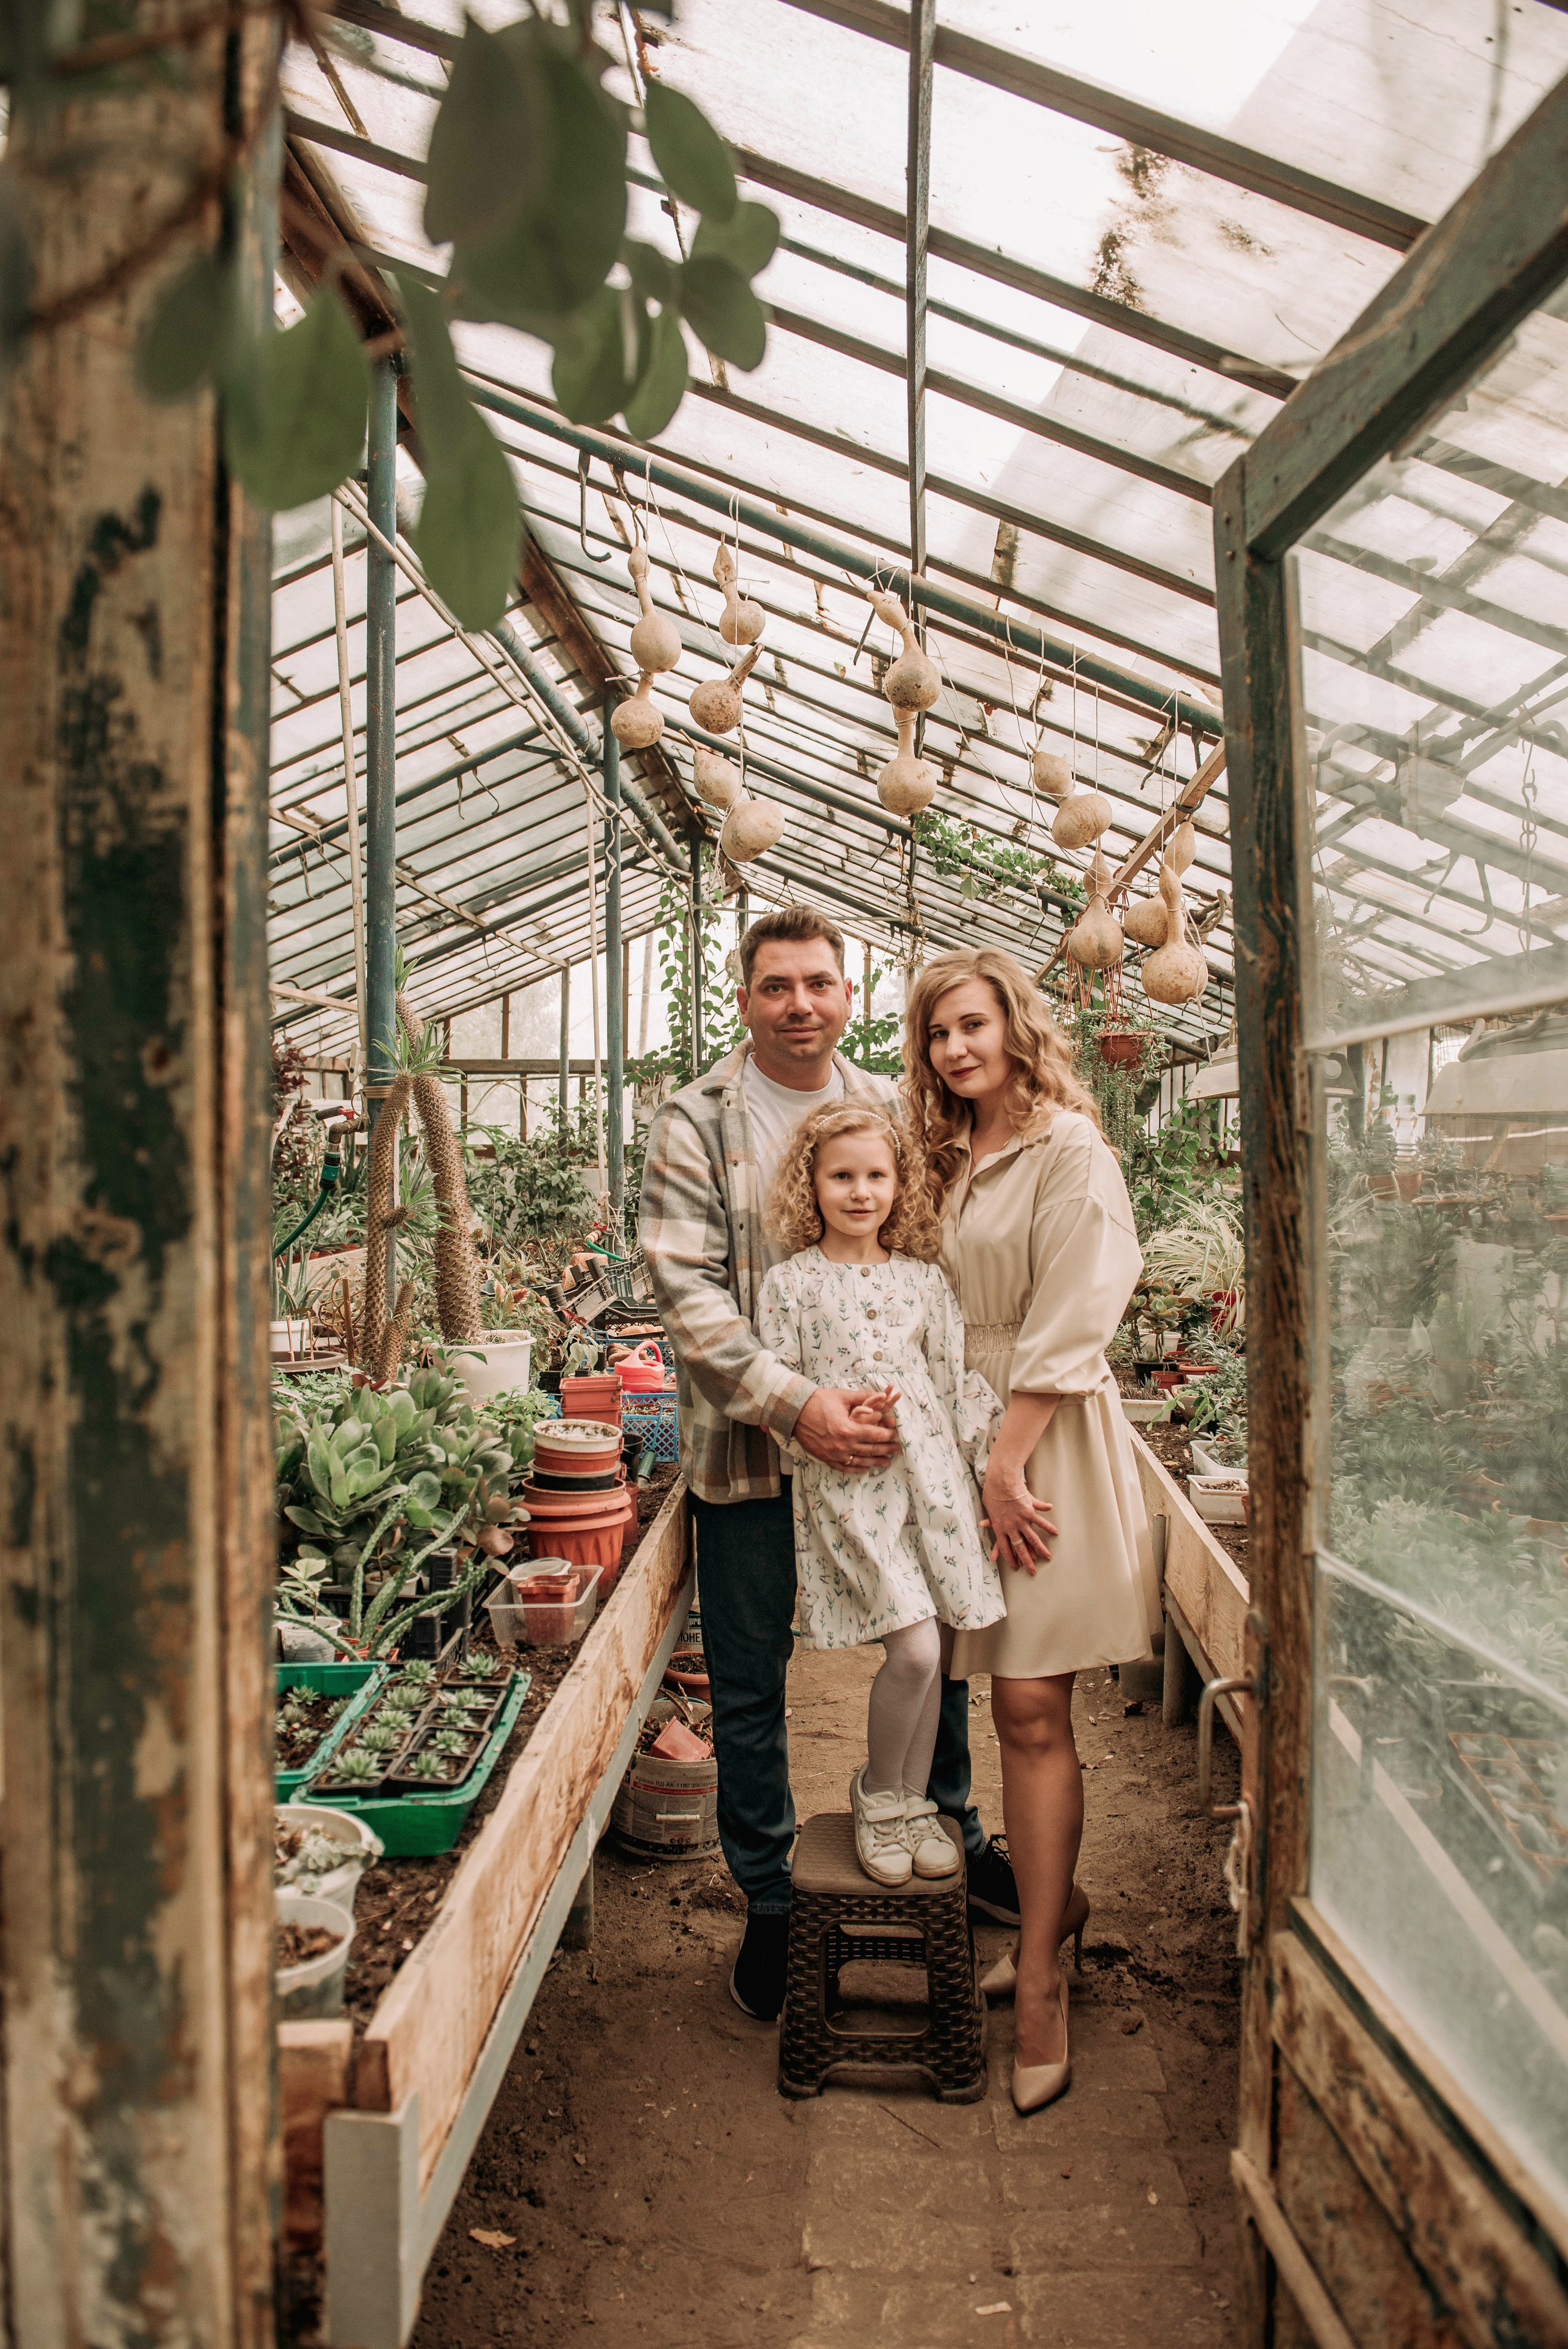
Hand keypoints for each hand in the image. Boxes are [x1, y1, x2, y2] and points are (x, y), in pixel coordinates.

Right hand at [794, 1388, 902, 1472]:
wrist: (794, 1411)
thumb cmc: (818, 1401)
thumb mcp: (843, 1397)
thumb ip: (864, 1397)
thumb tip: (883, 1395)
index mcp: (849, 1429)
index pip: (876, 1435)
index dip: (889, 1435)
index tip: (897, 1435)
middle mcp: (843, 1445)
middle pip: (871, 1450)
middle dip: (887, 1449)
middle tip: (898, 1449)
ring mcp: (834, 1454)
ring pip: (860, 1461)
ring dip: (875, 1462)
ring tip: (887, 1462)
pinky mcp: (826, 1458)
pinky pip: (845, 1467)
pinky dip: (856, 1468)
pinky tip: (865, 1468)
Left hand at [981, 1458, 1056, 1573]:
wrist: (1000, 1483)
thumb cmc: (991, 1493)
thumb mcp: (988, 1509)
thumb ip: (989, 1519)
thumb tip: (983, 1524)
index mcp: (999, 1528)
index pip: (1005, 1548)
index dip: (1011, 1558)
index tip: (1016, 1567)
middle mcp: (1011, 1528)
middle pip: (1019, 1548)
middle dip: (1026, 1561)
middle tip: (1032, 1571)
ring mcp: (1021, 1521)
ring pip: (1032, 1539)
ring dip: (1040, 1549)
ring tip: (1047, 1557)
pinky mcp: (1029, 1513)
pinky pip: (1040, 1522)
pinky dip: (1048, 1527)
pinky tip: (1055, 1533)